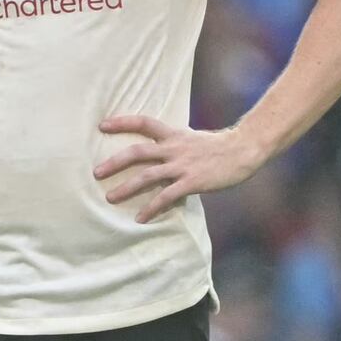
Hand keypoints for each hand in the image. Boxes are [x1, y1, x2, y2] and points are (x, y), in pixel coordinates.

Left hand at [93, 112, 257, 223]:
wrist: (244, 150)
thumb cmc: (219, 147)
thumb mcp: (192, 139)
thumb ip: (174, 145)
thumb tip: (158, 155)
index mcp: (174, 135)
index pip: (144, 122)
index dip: (122, 122)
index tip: (101, 125)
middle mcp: (174, 148)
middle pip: (137, 152)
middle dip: (115, 163)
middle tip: (96, 173)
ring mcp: (182, 166)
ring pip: (147, 176)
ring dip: (127, 188)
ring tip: (110, 198)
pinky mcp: (192, 182)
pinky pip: (167, 196)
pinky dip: (152, 208)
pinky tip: (141, 218)